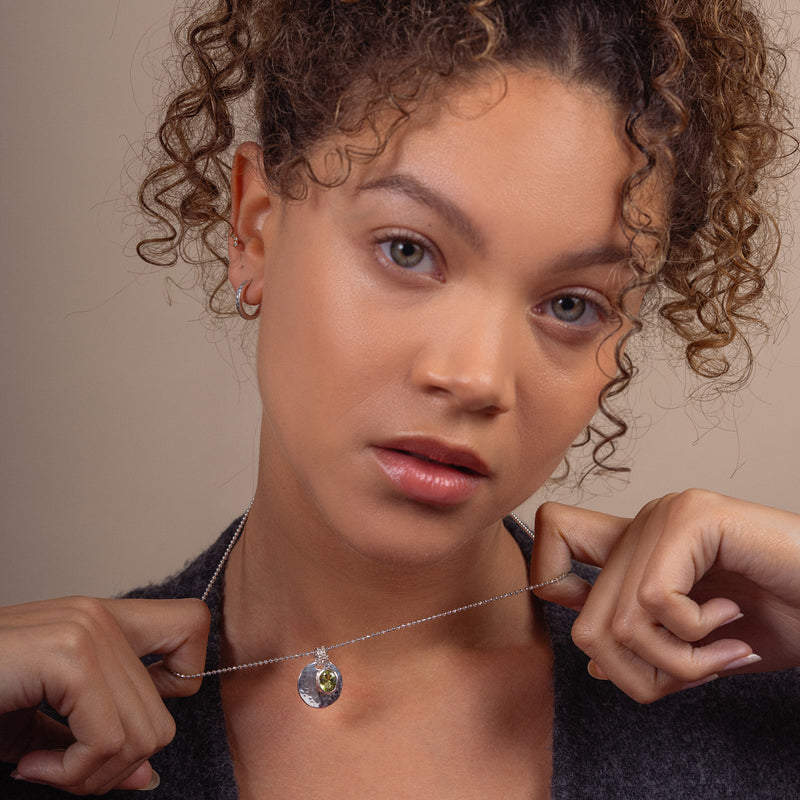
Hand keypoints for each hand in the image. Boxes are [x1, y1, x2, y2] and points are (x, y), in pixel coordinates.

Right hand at [0, 596, 209, 793]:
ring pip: (144, 734)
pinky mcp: (68, 655)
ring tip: (41, 766)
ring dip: (90, 775)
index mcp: (103, 620)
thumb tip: (147, 775)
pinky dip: (70, 775)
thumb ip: (99, 739)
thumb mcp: (44, 723)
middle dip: (115, 765)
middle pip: (165, 714)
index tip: (121, 719)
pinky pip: (108, 739)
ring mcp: (87, 629)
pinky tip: (27, 766)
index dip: (178, 681)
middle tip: (61, 769)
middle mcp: (100, 614)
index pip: (191, 626)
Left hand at [530, 489, 799, 702]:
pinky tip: (734, 621)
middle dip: (640, 676)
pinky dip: (697, 637)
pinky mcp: (692, 518)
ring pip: (619, 623)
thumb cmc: (783, 616)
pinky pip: (655, 601)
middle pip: (584, 622)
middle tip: (698, 673)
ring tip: (724, 651)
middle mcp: (644, 523)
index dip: (554, 586)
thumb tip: (595, 664)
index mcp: (640, 545)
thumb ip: (651, 651)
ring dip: (679, 663)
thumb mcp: (703, 648)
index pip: (552, 535)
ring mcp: (665, 516)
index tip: (620, 635)